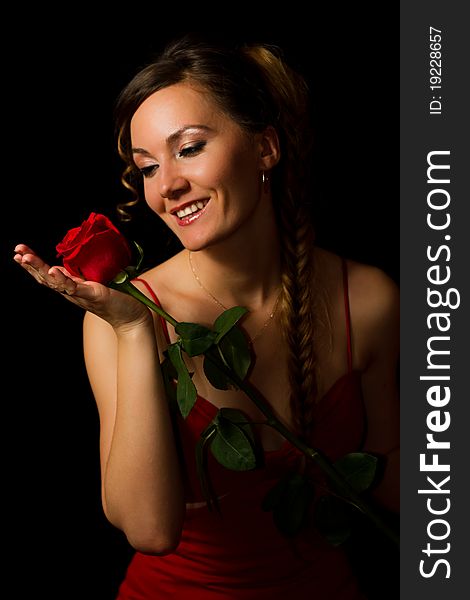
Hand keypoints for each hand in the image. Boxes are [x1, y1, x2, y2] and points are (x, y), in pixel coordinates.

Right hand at [14, 244, 151, 330]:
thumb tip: (73, 257)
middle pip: (46, 278)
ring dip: (40, 269)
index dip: (32, 264)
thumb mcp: (95, 282)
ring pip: (56, 282)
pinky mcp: (94, 295)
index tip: (18, 252)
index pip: (47, 274)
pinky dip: (63, 280)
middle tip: (16, 251)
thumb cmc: (115, 298)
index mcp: (70, 287)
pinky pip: (75, 288)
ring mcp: (81, 295)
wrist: (131, 317)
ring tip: (27, 257)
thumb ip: (84, 273)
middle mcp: (72, 292)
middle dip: (30, 264)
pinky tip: (54, 271)